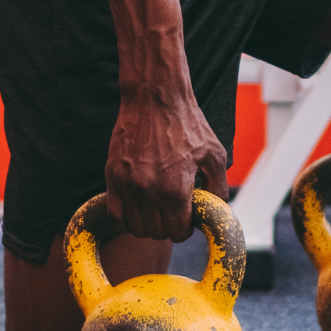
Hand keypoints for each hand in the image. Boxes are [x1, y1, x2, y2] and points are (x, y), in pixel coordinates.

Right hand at [105, 91, 229, 241]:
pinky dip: (126, 217)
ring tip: (156, 207)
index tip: (186, 218)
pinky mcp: (112, 175)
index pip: (177, 233)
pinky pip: (115, 214)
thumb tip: (215, 212)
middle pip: (156, 232)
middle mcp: (148, 191)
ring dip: (148, 223)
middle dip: (167, 226)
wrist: (155, 97)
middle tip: (172, 211)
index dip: (184, 229)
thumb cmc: (188, 124)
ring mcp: (127, 184)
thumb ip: (218, 187)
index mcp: (175, 189)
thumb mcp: (214, 154)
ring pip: (135, 226)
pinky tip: (138, 205)